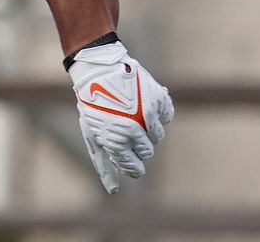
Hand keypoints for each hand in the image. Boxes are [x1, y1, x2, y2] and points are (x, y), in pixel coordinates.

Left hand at [68, 41, 174, 192]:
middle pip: (147, 152)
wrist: (98, 68)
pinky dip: (157, 113)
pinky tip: (141, 103)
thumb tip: (113, 191)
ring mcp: (149, 114)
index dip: (130, 162)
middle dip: (136, 144)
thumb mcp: (93, 135)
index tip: (124, 153)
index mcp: (116, 141)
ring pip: (158, 136)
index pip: (135, 168)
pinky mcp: (159, 99)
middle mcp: (135, 129)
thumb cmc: (92, 105)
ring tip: (130, 113)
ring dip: (147, 129)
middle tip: (122, 126)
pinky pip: (167, 117)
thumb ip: (104, 164)